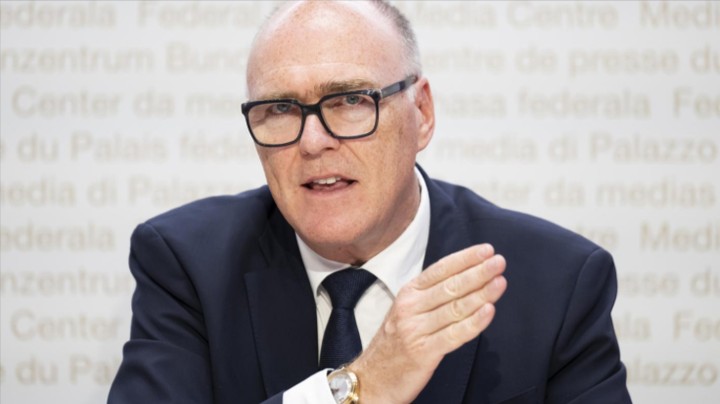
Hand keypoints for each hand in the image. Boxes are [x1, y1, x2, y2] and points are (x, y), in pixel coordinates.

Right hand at [348, 244, 506, 403]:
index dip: (464, 258)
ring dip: (481, 294)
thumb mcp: (407, 310)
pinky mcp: (423, 352)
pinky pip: (454, 334)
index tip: (486, 250)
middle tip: (499, 262)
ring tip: (500, 283)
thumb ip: (432, 296)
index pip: (440, 269)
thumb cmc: (396, 343)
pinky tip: (489, 311)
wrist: (373, 378)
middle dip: (478, 272)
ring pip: (455, 308)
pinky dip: (474, 323)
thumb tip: (469, 279)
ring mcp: (415, 329)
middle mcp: (410, 307)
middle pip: (450, 286)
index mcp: (408, 293)